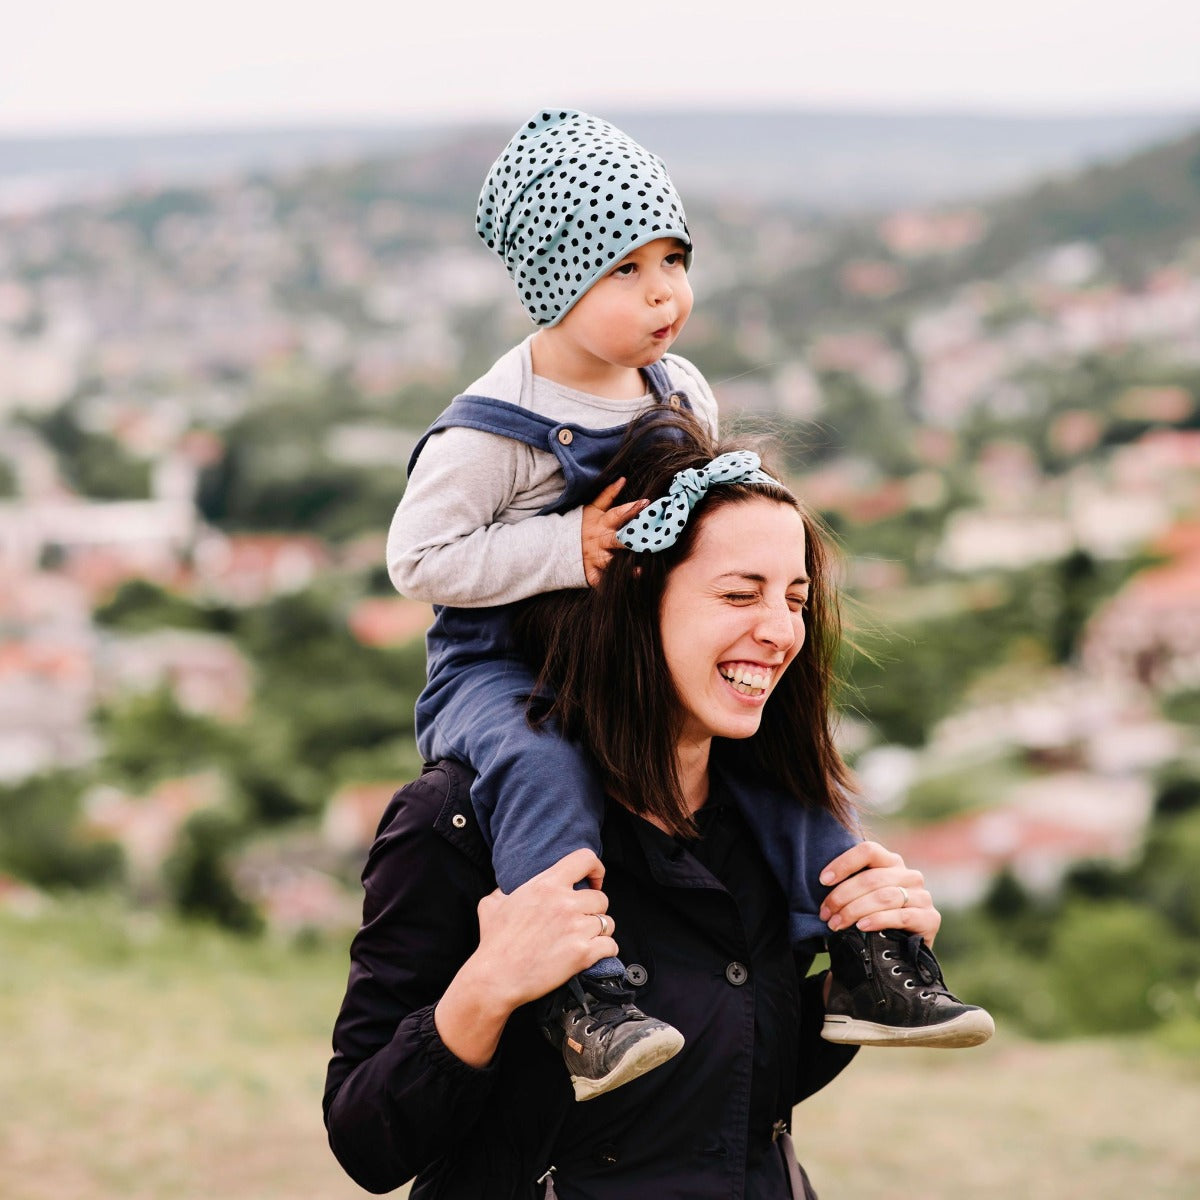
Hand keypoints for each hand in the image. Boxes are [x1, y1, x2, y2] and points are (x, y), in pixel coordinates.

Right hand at [473, 847, 617, 1007]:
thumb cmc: (494, 942)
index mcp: (546, 884)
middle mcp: (565, 902)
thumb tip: (505, 888)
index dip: (596, 869)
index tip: (594, 881)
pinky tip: (592, 954)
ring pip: (608, 923)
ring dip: (600, 931)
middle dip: (594, 910)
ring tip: (585, 939)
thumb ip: (504, 890)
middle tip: (581, 921)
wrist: (496, 978)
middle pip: (601, 898)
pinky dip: (605, 951)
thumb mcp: (492, 904)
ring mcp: (576, 927)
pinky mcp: (583, 953)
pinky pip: (611, 946)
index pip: (585, 859)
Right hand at [581, 478, 647, 585]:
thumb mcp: (592, 509)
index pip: (617, 514)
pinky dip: (609, 587)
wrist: (555, 546)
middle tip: (648, 538)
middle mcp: (599, 541)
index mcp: (601, 523)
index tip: (647, 503)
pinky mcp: (590, 573)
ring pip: (610, 562)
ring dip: (624, 567)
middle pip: (617, 540)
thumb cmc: (579, 525)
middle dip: (631, 539)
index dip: (631, 509)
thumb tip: (623, 478)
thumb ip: (607, 494)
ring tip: (641, 570)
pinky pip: (600, 582)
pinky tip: (624, 590)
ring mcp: (594, 558)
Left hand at [818, 841, 940, 945]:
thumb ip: (851, 885)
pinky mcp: (930, 919)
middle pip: (871, 878)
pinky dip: (878, 920)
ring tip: (836, 924)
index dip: (843, 863)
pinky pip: (901, 916)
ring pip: (883, 897)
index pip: (868, 851)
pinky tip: (862, 926)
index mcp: (892, 862)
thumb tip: (823, 883)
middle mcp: (910, 875)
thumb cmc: (876, 919)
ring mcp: (923, 896)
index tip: (823, 881)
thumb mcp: (863, 896)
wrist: (904, 952)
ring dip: (854, 911)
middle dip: (842, 896)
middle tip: (826, 913)